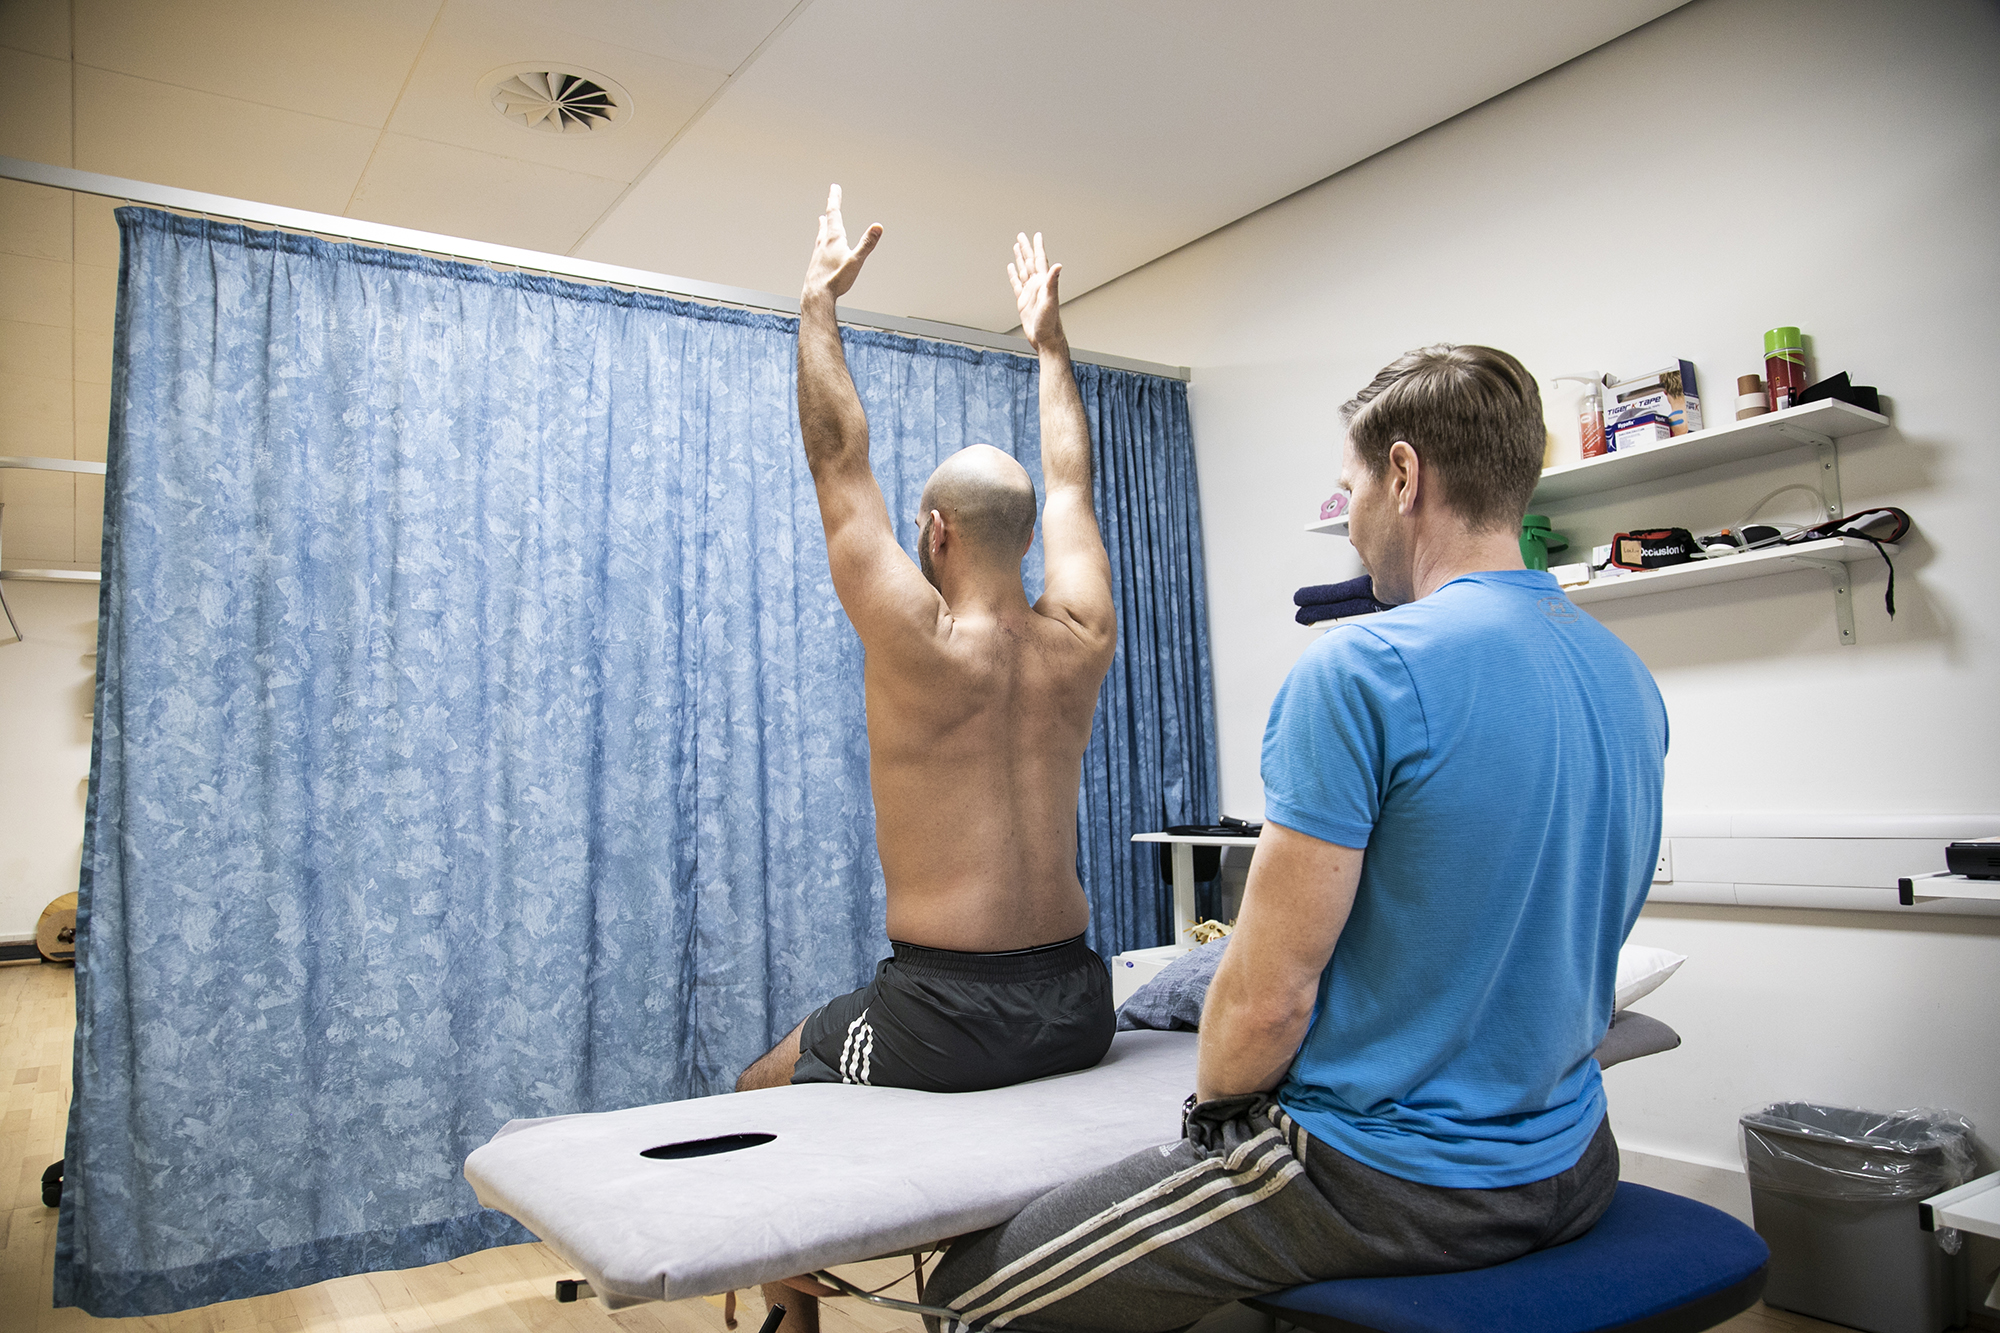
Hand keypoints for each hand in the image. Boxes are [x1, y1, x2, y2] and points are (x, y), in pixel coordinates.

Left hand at [804, 185, 881, 301]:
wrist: (816, 296)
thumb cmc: (835, 280)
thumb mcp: (856, 260)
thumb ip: (867, 243)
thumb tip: (877, 227)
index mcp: (833, 238)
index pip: (834, 213)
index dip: (835, 199)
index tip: (834, 188)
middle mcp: (823, 243)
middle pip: (827, 221)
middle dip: (830, 209)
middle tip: (831, 199)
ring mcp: (818, 253)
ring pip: (821, 234)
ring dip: (823, 224)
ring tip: (822, 220)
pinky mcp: (815, 263)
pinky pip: (819, 247)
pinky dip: (821, 241)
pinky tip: (821, 248)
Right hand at [1009, 232, 1065, 351]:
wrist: (1046, 339)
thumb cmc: (1051, 323)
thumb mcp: (1051, 301)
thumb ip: (1053, 282)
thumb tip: (1058, 265)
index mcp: (1043, 283)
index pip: (1040, 260)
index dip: (1038, 247)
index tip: (1036, 235)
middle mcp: (1037, 285)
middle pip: (1030, 262)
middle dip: (1026, 248)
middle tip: (1022, 236)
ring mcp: (1030, 293)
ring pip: (1023, 271)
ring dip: (1021, 259)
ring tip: (1017, 247)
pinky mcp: (1023, 302)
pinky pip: (1017, 284)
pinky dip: (1013, 275)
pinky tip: (1012, 269)